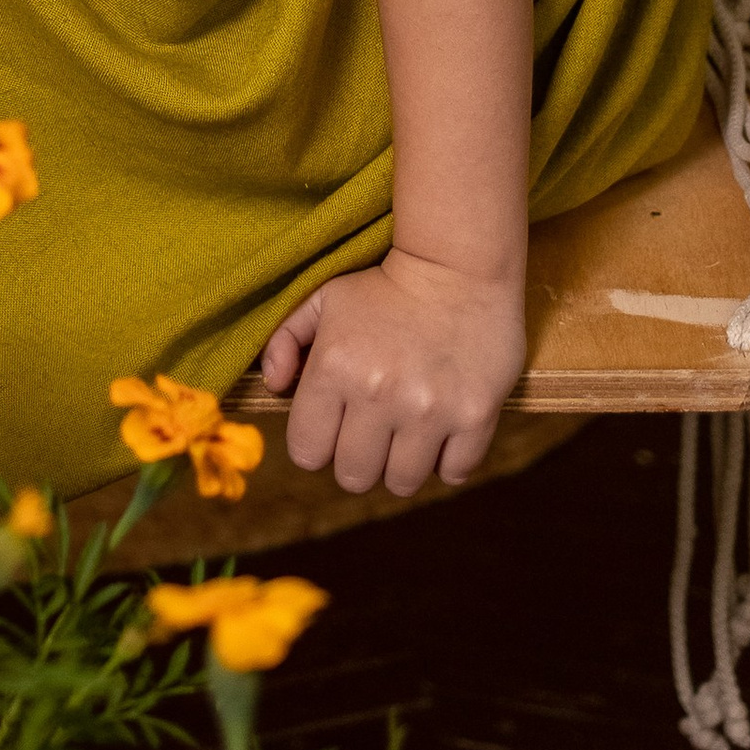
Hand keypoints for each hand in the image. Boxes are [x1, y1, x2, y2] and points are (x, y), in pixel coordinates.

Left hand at [257, 247, 524, 496]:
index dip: (316, 445)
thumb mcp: (323, 299)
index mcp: (334, 367)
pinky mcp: (475, 416)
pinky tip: (442, 430)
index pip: (307, 452)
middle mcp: (379, 393)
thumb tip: (274, 386)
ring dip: (400, 465)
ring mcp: (429, 409)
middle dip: (356, 460)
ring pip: (401, 483)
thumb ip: (283, 341)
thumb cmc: (383, 287)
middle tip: (371, 432)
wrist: (459, 266)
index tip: (332, 428)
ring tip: (406, 432)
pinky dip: (447, 461)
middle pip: (353, 476)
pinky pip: (453, 474)